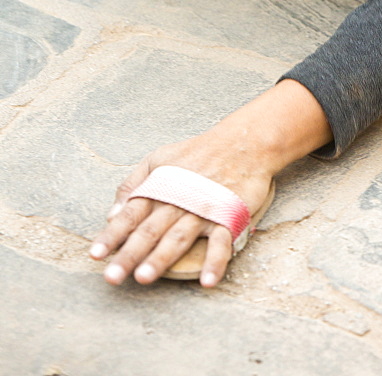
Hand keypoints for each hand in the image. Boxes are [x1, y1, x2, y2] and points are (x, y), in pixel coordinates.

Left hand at [89, 125, 274, 287]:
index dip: (112, 235)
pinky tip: (207, 281)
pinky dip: (215, 262)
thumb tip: (111, 214)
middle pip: (150, 230)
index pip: (130, 214)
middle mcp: (178, 200)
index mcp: (160, 186)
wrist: (242, 143)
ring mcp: (203, 208)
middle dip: (129, 254)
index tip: (95, 255)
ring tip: (144, 278)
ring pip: (179, 236)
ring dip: (161, 258)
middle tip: (112, 276)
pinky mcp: (228, 214)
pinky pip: (222, 242)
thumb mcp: (159, 158)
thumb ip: (134, 183)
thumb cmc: (196, 153)